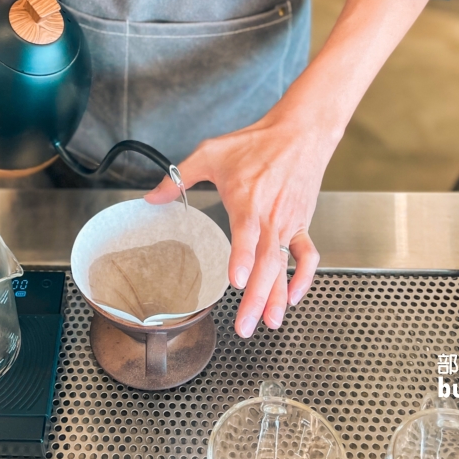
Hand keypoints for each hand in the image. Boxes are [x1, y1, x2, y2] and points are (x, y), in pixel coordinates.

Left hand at [145, 107, 335, 338]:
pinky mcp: (302, 224)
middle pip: (267, 264)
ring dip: (278, 296)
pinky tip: (292, 297)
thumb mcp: (209, 153)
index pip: (247, 235)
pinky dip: (304, 278)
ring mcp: (289, 223)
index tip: (235, 281)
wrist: (300, 132)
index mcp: (247, 202)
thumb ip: (178, 177)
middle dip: (257, 298)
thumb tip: (150, 197)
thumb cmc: (255, 142)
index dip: (242, 259)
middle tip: (246, 327)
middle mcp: (271, 217)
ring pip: (285, 266)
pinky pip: (307, 256)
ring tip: (270, 323)